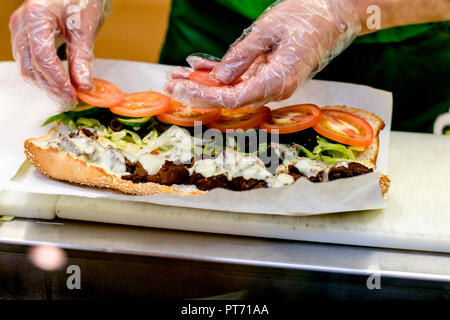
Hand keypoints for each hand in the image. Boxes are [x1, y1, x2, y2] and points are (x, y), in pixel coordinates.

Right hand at [9, 0, 109, 105]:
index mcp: (36, 18)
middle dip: (52, 87)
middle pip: (31, 66)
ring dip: (47, 84)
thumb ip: (82, 57)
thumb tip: (83, 85)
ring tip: (68, 94)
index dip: (58, 81)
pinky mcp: (25, 35)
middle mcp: (22, 23)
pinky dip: (44, 75)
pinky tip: (60, 83)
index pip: (43, 58)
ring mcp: (21, 29)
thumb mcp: (85, 27)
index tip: (73, 95)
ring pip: (28, 67)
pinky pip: (30, 61)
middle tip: (72, 100)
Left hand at [164, 0, 360, 108]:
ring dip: (203, 84)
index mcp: (278, 82)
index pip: (233, 99)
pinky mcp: (268, 77)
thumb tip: (217, 77)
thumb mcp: (268, 30)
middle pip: (228, 99)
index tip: (179, 86)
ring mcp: (271, 85)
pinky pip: (238, 81)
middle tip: (169, 82)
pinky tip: (196, 67)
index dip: (203, 95)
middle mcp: (274, 90)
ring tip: (176, 75)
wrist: (333, 15)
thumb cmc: (306, 18)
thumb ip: (242, 56)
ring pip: (230, 91)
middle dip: (197, 92)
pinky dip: (217, 75)